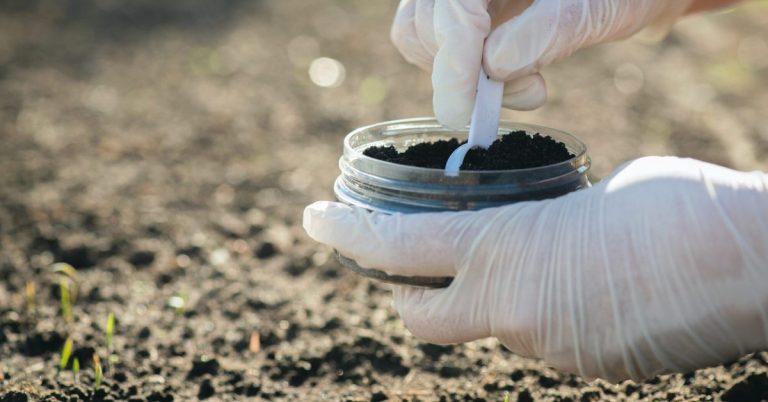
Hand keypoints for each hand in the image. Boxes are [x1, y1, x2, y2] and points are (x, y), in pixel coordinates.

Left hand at [304, 157, 767, 380]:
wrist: (755, 266)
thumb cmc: (676, 210)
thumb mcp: (586, 199)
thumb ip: (540, 222)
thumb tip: (529, 237)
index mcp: (504, 252)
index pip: (394, 249)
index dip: (346, 234)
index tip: (315, 219)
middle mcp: (512, 313)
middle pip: (417, 314)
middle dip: (402, 290)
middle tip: (409, 258)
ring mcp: (546, 351)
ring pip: (485, 329)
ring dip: (486, 300)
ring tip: (527, 261)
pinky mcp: (584, 371)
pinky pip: (537, 343)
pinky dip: (536, 317)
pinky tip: (574, 288)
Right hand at [391, 0, 693, 128]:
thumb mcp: (602, 7)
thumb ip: (550, 30)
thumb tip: (492, 65)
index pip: (451, 6)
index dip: (452, 61)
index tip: (466, 112)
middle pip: (422, 24)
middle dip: (460, 75)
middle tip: (528, 95)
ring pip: (417, 35)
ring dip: (460, 78)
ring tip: (527, 85)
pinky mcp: (462, 9)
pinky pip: (433, 42)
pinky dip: (461, 73)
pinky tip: (509, 75)